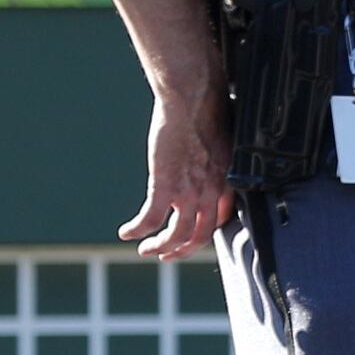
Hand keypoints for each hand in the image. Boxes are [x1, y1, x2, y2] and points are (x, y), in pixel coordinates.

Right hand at [119, 84, 232, 262]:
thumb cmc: (209, 111)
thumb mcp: (224, 142)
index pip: (220, 219)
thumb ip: (218, 160)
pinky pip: (149, 219)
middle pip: (200, 236)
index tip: (191, 236)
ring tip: (145, 250)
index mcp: (228, 182)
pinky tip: (126, 232)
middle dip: (181, 250)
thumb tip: (211, 159)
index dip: (204, 232)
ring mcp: (189, 192)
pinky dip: (136, 230)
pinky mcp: (165, 186)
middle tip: (167, 254)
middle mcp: (213, 193)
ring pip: (175, 235)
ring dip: (159, 247)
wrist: (194, 100)